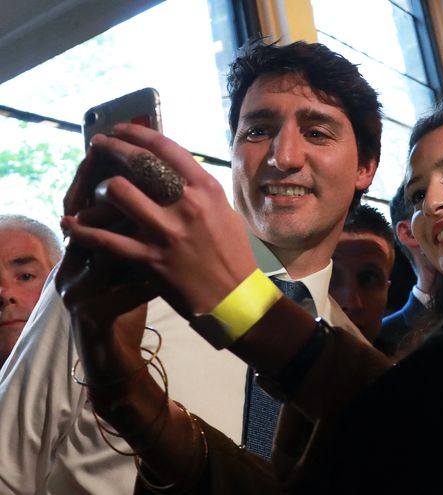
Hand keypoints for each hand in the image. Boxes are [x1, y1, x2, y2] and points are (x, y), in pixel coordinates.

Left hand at [61, 124, 257, 313]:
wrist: (233, 296)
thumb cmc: (231, 253)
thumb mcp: (223, 211)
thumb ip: (198, 189)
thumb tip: (171, 168)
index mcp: (207, 190)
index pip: (166, 148)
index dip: (136, 133)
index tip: (120, 130)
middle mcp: (187, 205)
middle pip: (139, 163)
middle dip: (112, 148)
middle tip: (98, 145)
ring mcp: (166, 232)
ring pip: (119, 192)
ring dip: (101, 189)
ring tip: (95, 191)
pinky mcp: (149, 258)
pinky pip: (105, 239)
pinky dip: (83, 230)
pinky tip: (71, 224)